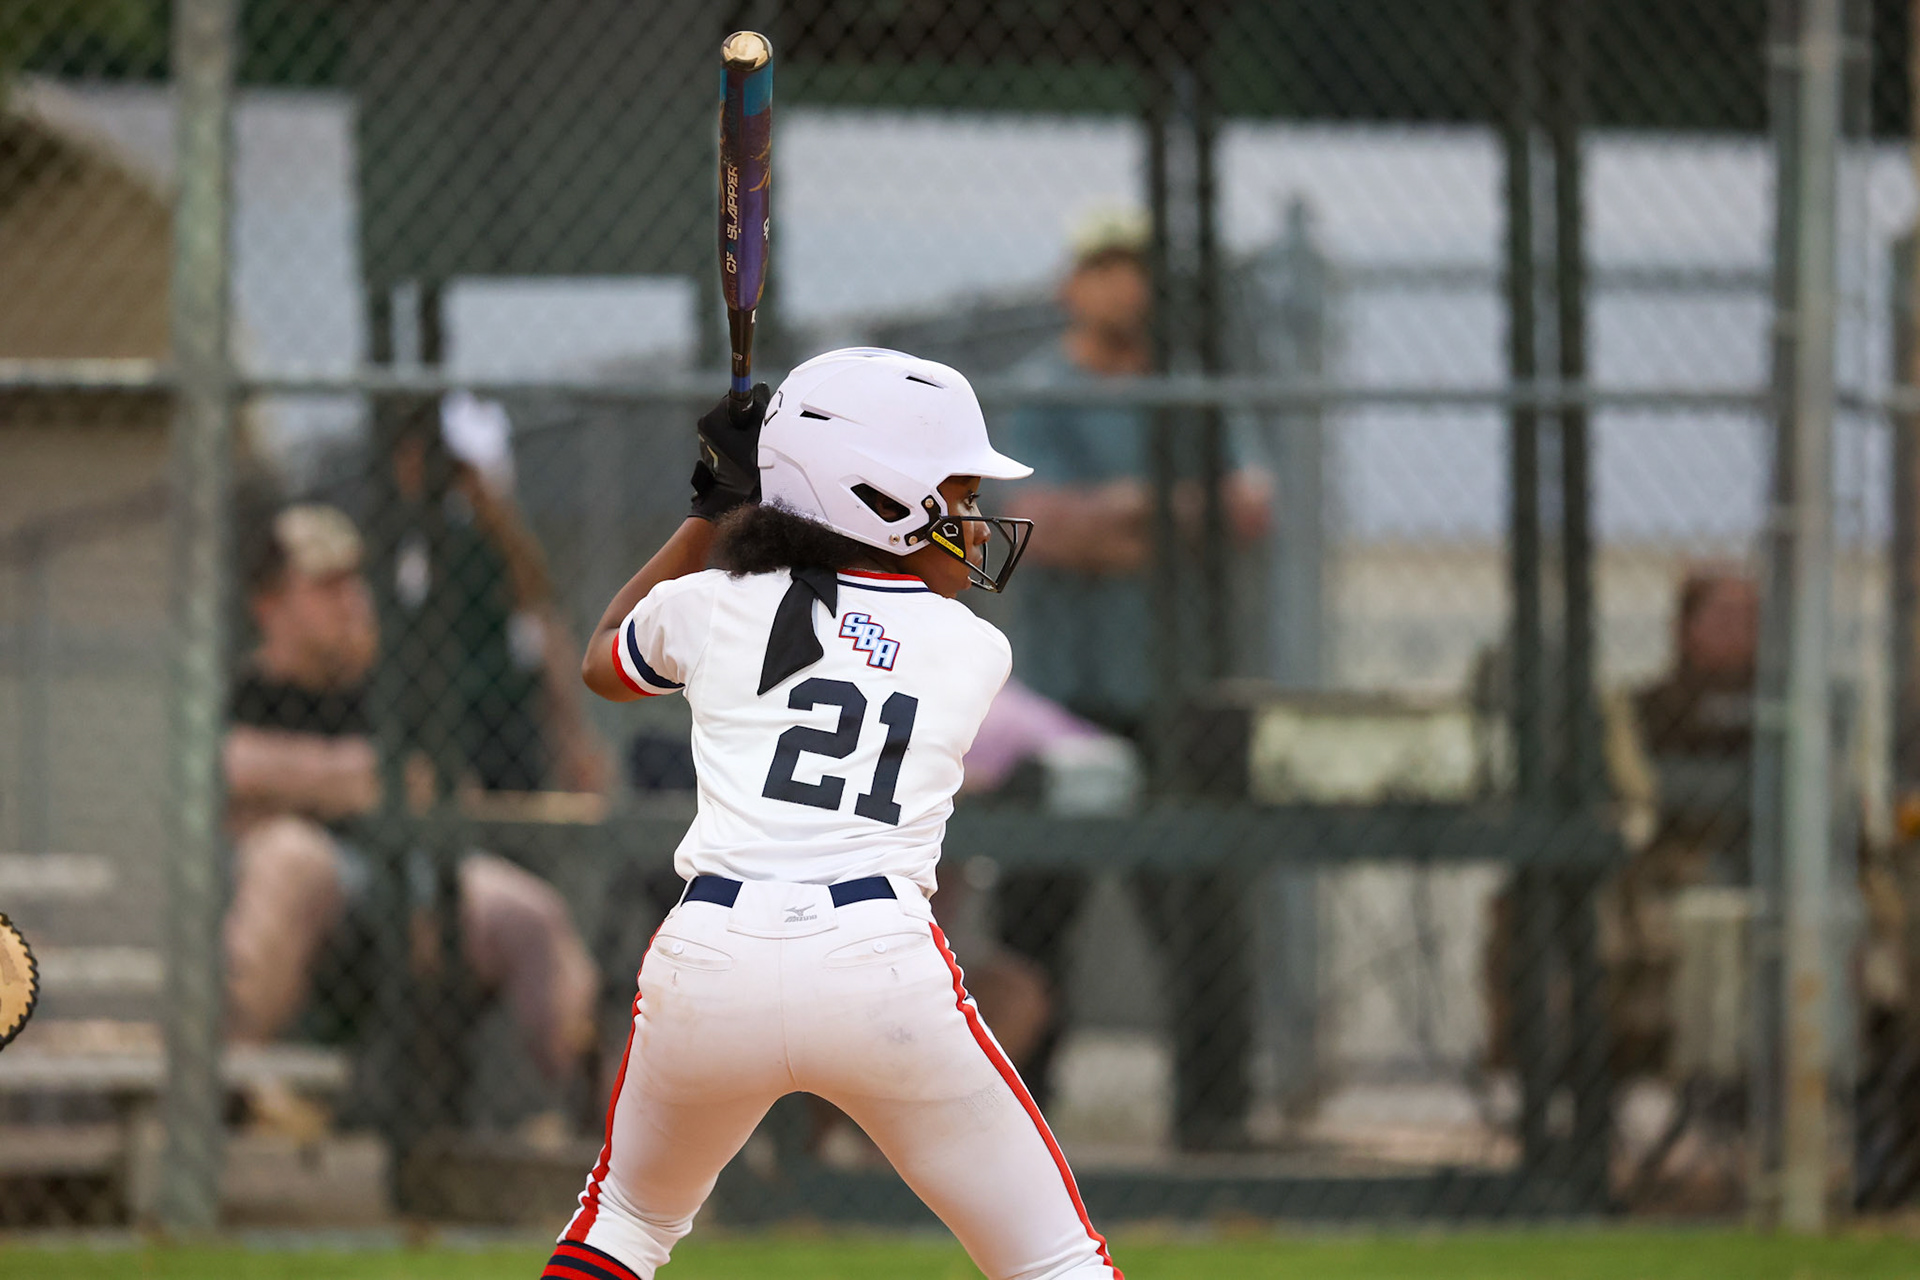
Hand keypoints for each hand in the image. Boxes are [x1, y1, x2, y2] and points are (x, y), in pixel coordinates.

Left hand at [690, 383, 770, 520]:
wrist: (729, 499)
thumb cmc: (744, 469)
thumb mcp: (757, 437)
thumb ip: (759, 411)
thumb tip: (760, 388)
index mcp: (713, 420)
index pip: (735, 398)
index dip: (751, 405)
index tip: (760, 413)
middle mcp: (705, 426)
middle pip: (732, 410)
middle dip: (747, 419)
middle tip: (758, 436)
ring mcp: (705, 437)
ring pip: (731, 422)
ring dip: (743, 430)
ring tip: (751, 448)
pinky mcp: (710, 446)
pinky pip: (727, 434)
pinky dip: (737, 439)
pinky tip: (744, 454)